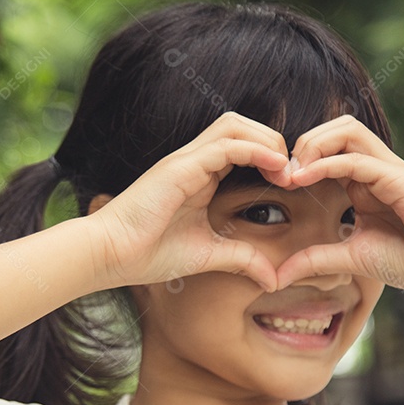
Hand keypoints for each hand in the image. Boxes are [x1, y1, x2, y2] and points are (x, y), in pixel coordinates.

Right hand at [87, 111, 293, 292]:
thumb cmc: (148, 254)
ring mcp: (186, 160)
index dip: (270, 157)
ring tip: (286, 170)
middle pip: (241, 125)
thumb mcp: (207, 255)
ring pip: (235, 125)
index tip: (290, 184)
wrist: (110, 255)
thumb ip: (241, 259)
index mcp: (198, 176)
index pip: (241, 145)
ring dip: (268, 141)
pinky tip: (276, 169)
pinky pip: (227, 144)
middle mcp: (193, 161)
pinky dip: (256, 150)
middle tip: (293, 173)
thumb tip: (273, 279)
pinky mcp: (181, 167)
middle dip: (273, 141)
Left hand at [277, 115, 403, 301]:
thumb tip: (276, 275)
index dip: (298, 159)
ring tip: (292, 172)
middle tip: (281, 174)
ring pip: (348, 130)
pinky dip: (327, 163)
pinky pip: (359, 158)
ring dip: (314, 144)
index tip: (275, 184)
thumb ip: (314, 260)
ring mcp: (389, 171)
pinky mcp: (401, 180)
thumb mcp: (350, 259)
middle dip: (303, 143)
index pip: (328, 148)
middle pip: (337, 128)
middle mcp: (376, 169)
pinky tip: (304, 178)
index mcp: (364, 183)